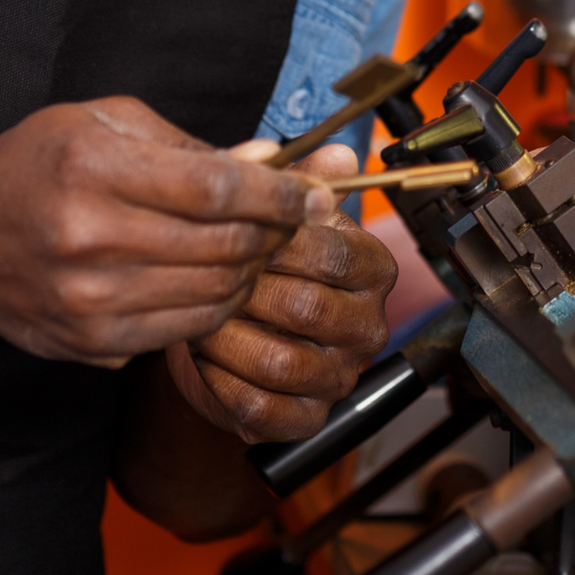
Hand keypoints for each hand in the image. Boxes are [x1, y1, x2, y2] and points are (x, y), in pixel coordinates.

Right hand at [0, 97, 331, 364]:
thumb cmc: (36, 164)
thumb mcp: (107, 123)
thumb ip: (193, 147)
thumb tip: (272, 160)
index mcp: (95, 167)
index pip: (218, 187)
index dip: (279, 193)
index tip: (311, 193)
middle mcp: (89, 237)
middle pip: (224, 245)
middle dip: (274, 232)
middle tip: (291, 219)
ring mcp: (89, 299)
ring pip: (214, 293)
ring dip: (252, 271)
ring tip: (255, 246)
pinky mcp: (91, 343)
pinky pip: (185, 330)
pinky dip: (218, 306)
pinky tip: (218, 280)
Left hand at [169, 141, 396, 443]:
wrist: (235, 336)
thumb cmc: (263, 268)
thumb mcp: (277, 217)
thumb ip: (296, 182)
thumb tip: (337, 155)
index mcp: (373, 269)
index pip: (333, 253)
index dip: (276, 245)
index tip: (235, 235)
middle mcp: (368, 325)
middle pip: (306, 308)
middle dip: (245, 294)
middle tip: (206, 280)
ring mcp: (340, 376)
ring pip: (280, 362)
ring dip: (227, 341)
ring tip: (201, 320)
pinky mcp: (307, 419)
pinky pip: (260, 407)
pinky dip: (221, 383)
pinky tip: (205, 359)